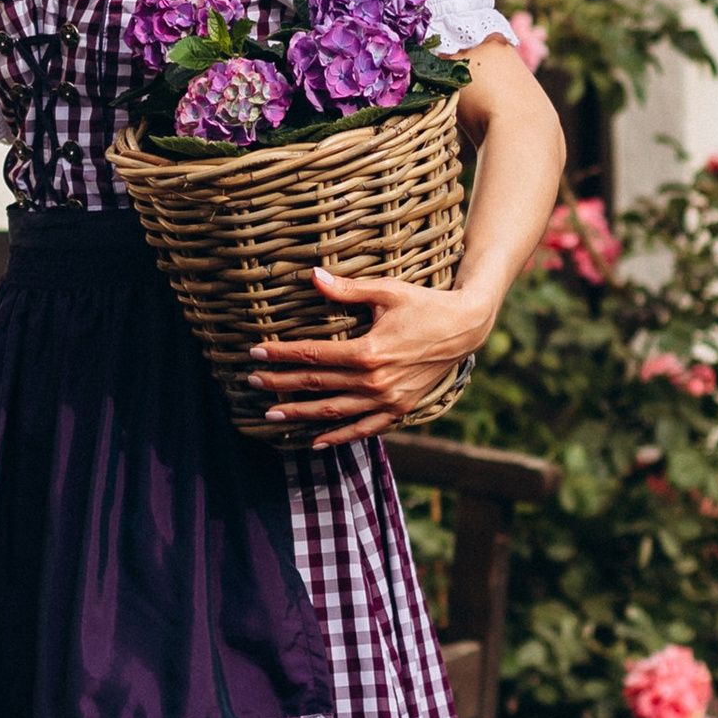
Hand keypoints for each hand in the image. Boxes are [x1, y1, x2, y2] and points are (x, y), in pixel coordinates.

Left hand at [246, 271, 493, 447]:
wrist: (465, 328)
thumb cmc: (424, 304)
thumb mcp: (386, 291)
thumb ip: (347, 289)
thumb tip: (312, 276)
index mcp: (368, 351)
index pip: (313, 355)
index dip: (281, 354)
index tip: (255, 353)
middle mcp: (375, 381)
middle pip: (316, 384)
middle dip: (281, 384)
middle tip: (252, 383)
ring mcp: (387, 399)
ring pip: (334, 411)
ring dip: (301, 414)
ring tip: (272, 414)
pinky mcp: (399, 409)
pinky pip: (364, 428)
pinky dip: (339, 436)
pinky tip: (316, 441)